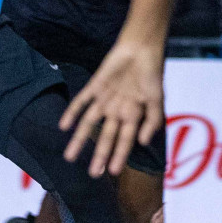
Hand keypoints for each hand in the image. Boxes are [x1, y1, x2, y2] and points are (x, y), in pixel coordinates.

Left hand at [60, 38, 165, 177]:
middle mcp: (117, 111)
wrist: (141, 48)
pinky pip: (81, 101)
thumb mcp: (157, 99)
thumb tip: (142, 142)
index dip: (118, 156)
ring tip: (69, 157)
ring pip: (88, 123)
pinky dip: (71, 112)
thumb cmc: (153, 74)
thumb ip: (152, 120)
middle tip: (92, 173)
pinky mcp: (95, 86)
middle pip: (105, 137)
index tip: (112, 172)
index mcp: (133, 116)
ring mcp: (104, 99)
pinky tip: (63, 126)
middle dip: (99, 155)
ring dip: (79, 140)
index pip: (124, 141)